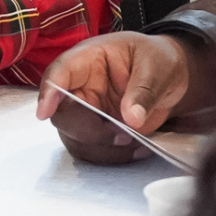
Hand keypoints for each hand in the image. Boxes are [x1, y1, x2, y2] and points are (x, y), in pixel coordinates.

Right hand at [37, 32, 192, 163]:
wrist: (171, 75)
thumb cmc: (159, 59)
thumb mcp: (157, 67)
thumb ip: (143, 91)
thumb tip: (131, 119)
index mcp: (88, 59)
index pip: (58, 74)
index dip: (48, 92)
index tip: (44, 113)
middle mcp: (80, 86)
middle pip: (62, 113)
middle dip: (88, 130)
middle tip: (124, 134)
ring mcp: (87, 110)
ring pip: (75, 137)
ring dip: (102, 148)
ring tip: (136, 142)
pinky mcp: (98, 130)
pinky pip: (93, 150)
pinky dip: (114, 156)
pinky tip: (139, 148)